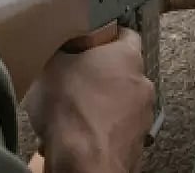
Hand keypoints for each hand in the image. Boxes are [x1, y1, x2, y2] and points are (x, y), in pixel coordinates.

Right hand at [23, 27, 154, 172]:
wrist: (86, 162)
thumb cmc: (72, 109)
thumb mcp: (51, 66)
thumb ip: (60, 51)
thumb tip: (58, 49)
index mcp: (127, 56)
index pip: (125, 33)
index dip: (105, 36)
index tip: (89, 42)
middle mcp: (143, 83)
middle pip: (122, 71)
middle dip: (100, 76)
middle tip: (75, 81)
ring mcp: (143, 116)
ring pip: (121, 103)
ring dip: (102, 105)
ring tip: (74, 114)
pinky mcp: (137, 143)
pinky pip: (117, 130)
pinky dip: (102, 131)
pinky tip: (80, 136)